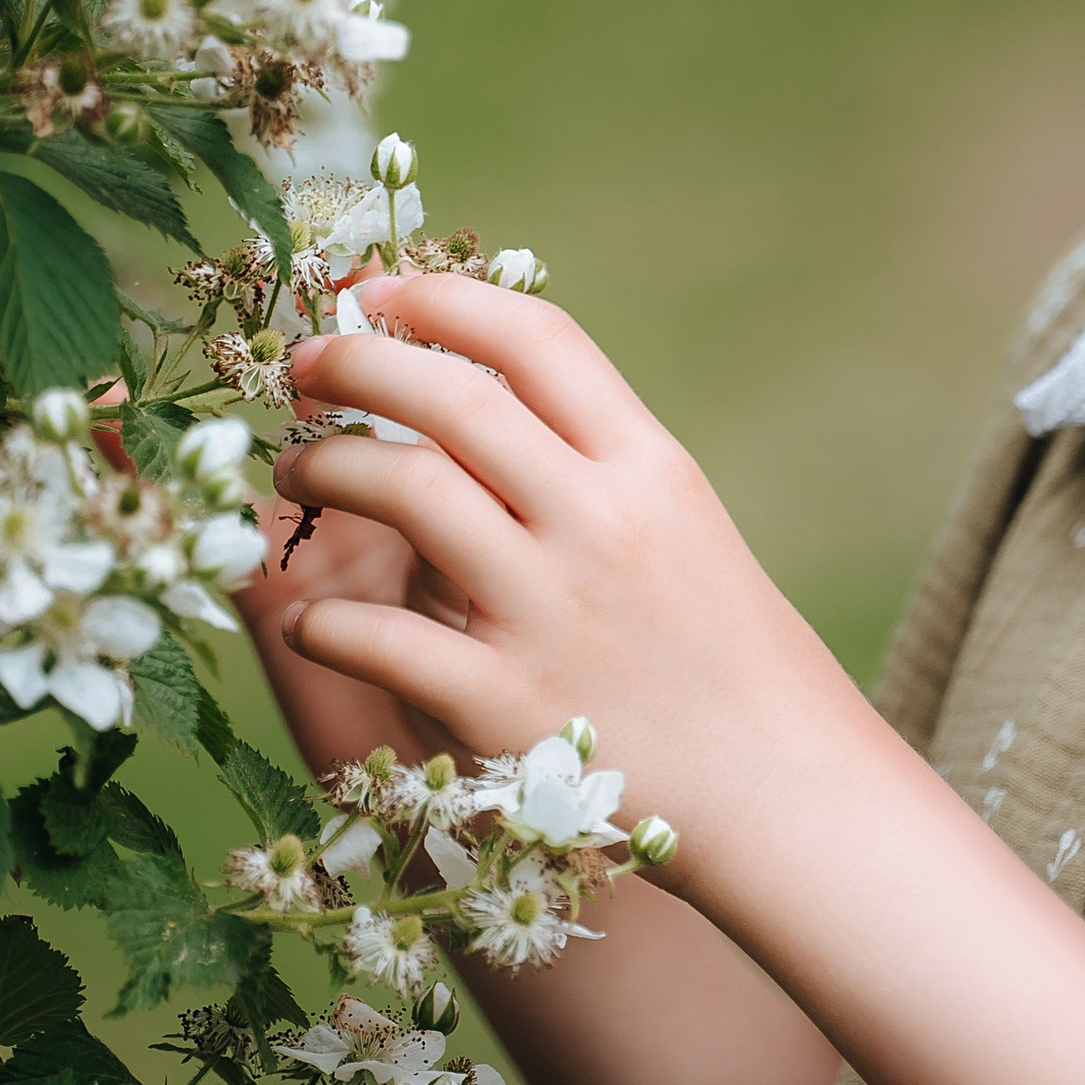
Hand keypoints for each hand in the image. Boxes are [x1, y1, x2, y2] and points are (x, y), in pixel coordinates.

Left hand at [272, 278, 872, 842]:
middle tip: (304, 362)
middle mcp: (602, 523)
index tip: (376, 291)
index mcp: (650, 468)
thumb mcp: (684, 529)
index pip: (535, 340)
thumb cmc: (729, 659)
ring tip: (297, 472)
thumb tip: (479, 396)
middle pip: (454, 400)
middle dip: (356, 362)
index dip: (440, 299)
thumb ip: (595, 464)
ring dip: (327, 468)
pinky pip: (380, 640)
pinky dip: (326, 622)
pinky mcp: (508, 706)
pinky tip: (312, 620)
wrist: (787, 793)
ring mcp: (553, 613)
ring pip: (407, 493)